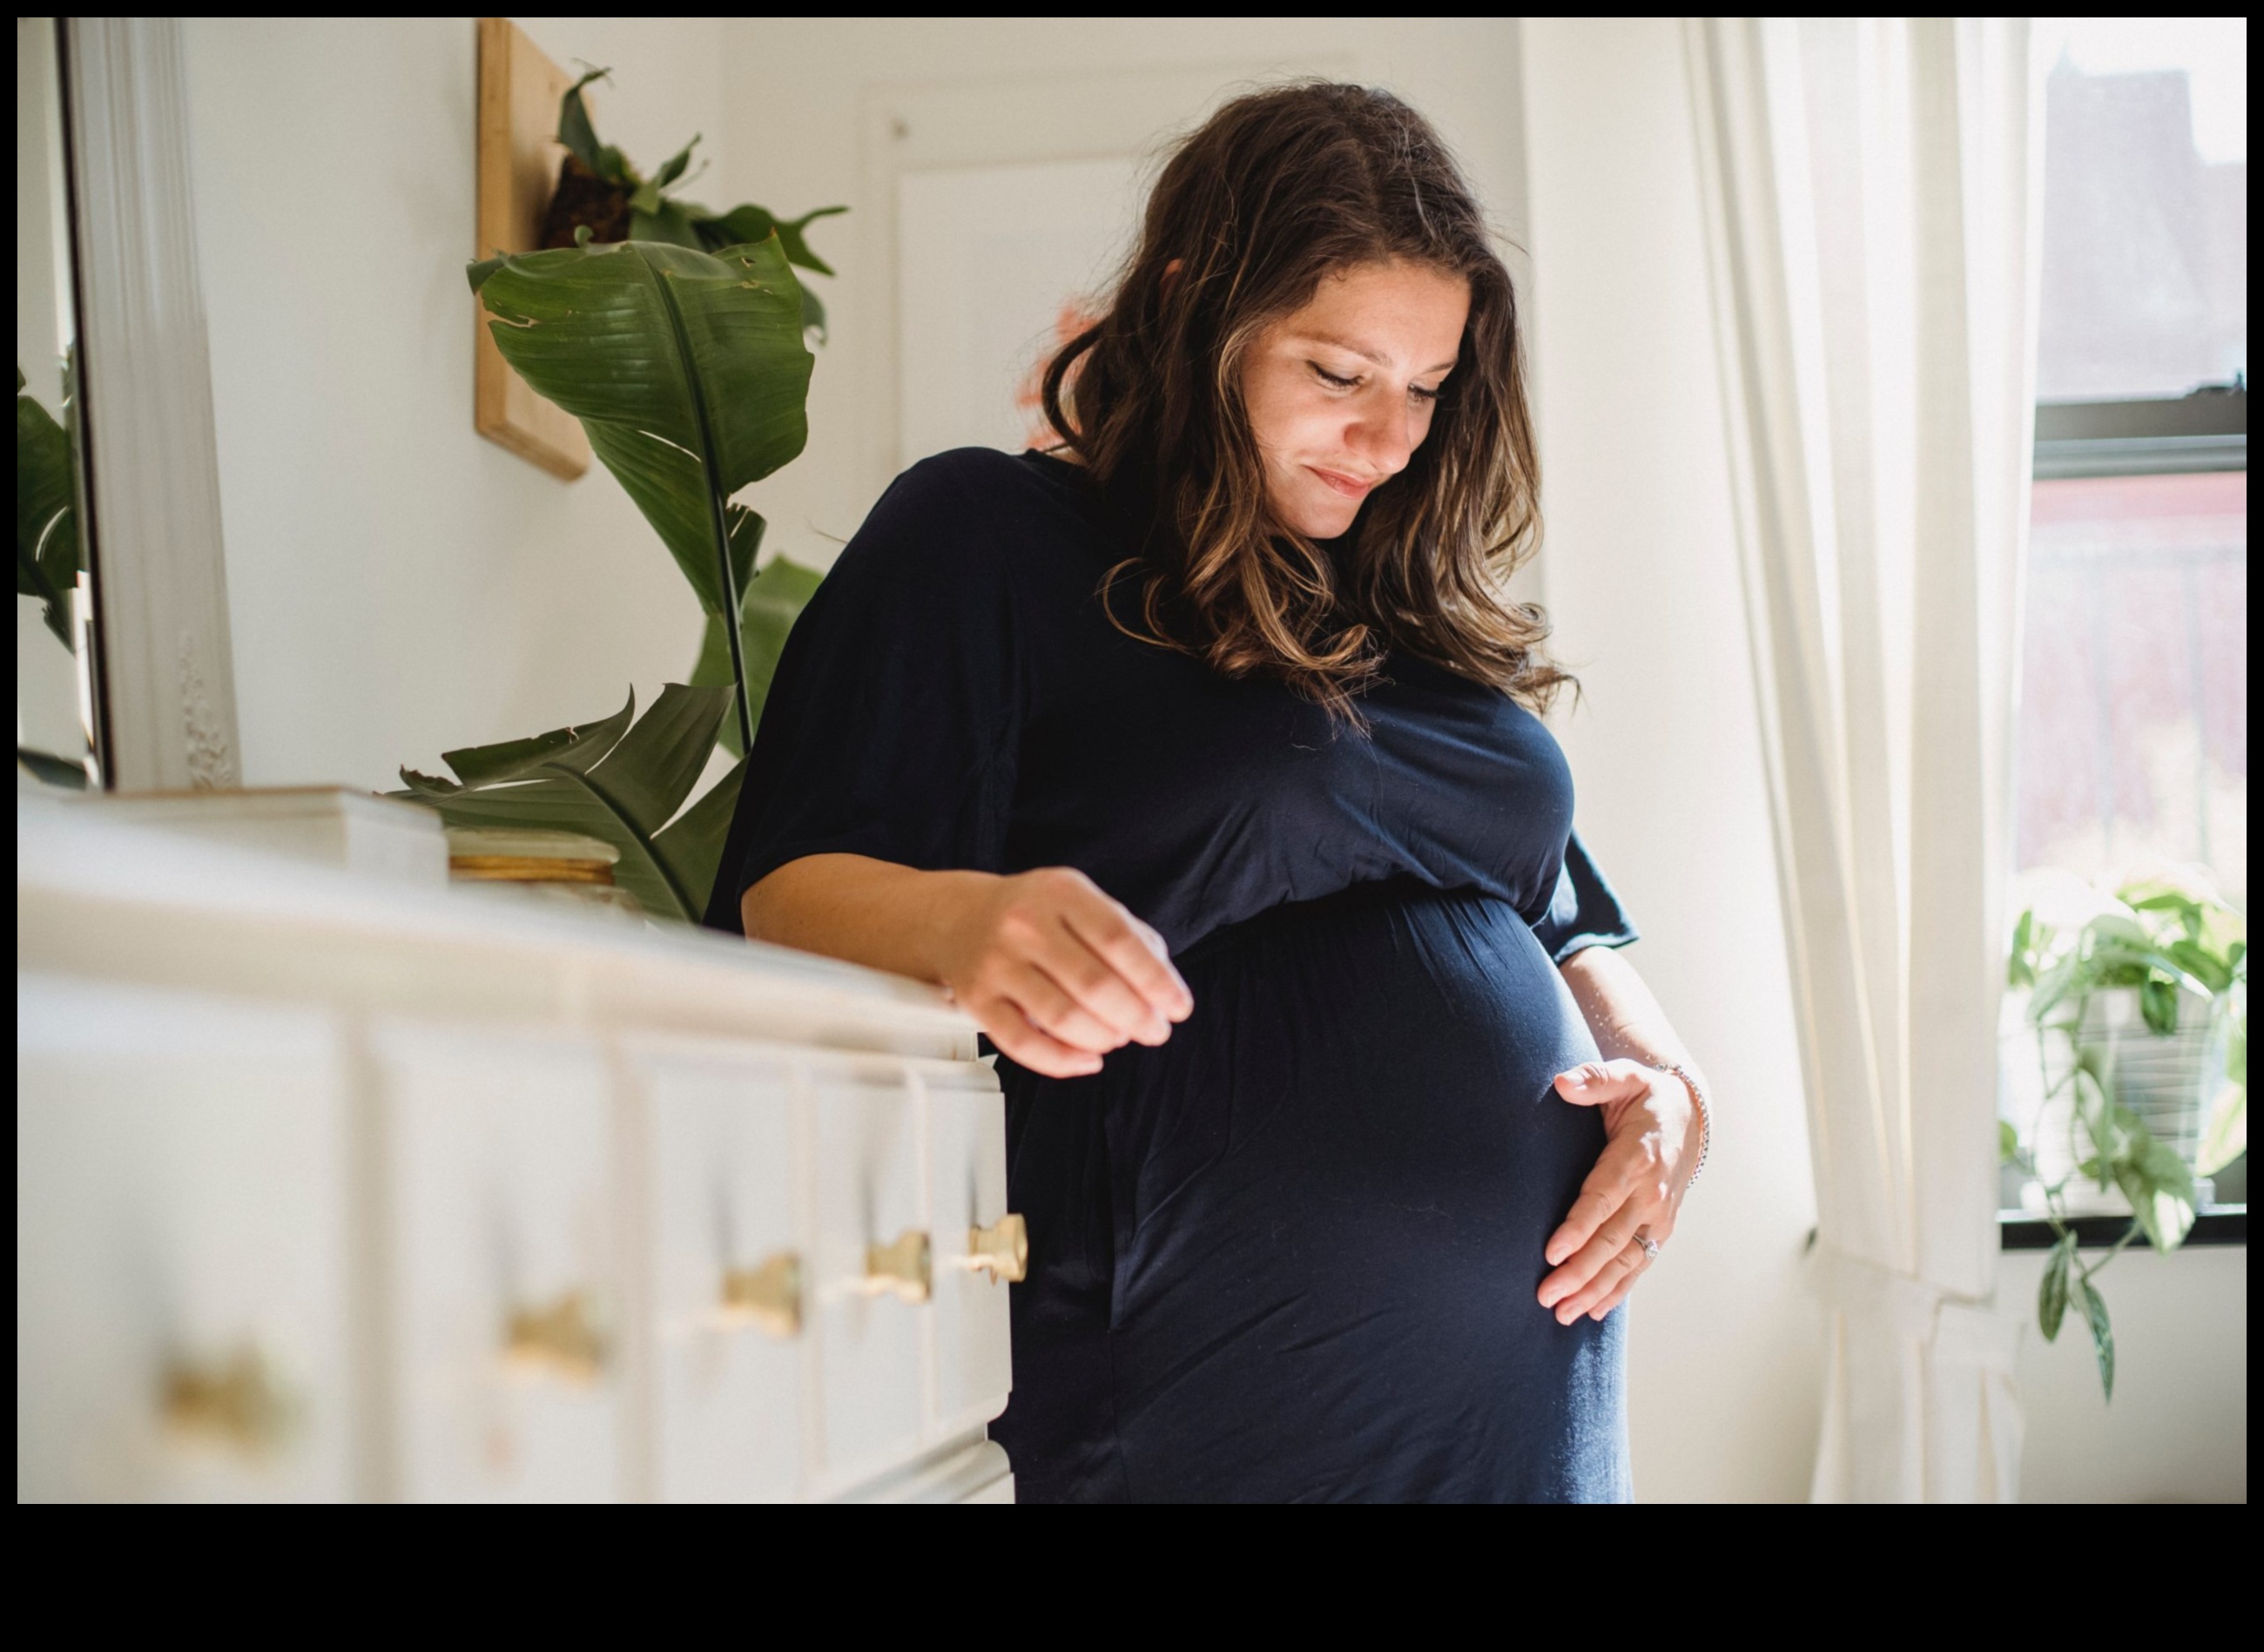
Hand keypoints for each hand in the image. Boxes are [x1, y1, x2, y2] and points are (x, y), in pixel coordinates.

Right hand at [935, 866, 1192, 1078]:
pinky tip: (1087, 1059)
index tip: (1178, 1008)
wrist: (960, 917)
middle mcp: (1025, 924)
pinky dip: (1063, 1061)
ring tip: (1119, 1038)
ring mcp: (997, 963)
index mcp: (1061, 893)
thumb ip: (1127, 935)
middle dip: (1136, 1017)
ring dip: (1104, 1038)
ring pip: (1062, 1017)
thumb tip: (1163, 987)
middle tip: (1154, 1031)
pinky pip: (1023, 1044)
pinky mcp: (977, 1001)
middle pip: (1094, 984)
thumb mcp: (1081, 901)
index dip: (1156, 980)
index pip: (1118, 940)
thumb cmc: (1034, 913)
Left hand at [1536, 1060, 1701, 1323]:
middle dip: (1579, 1272)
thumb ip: (1594, 1079)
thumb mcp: (1624, 1076)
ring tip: (1562, 1314)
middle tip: (1546, 1296)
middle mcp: (1652, 1194)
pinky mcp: (1660, 1229)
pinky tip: (1593, 1310)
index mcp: (1637, 1158)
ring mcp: (1658, 1216)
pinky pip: (1638, 1264)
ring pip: (1625, 1261)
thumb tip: (1562, 1082)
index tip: (1551, 1253)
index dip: (1578, 1228)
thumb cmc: (1646, 1095)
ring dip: (1594, 1289)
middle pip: (1611, 1240)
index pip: (1603, 1198)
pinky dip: (1617, 1290)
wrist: (1690, 1116)